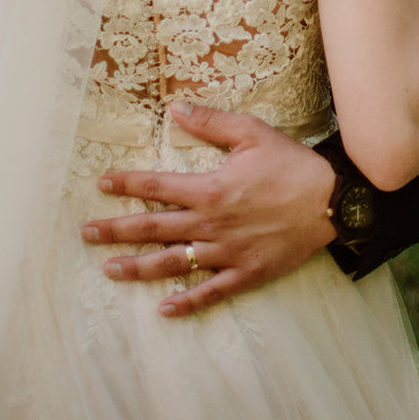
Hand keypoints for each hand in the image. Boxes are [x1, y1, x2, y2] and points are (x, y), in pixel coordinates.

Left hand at [81, 101, 337, 317]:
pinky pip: (211, 292)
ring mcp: (227, 252)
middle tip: (88, 233)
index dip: (127, 184)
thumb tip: (174, 109)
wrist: (330, 200)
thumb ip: (209, 123)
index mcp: (210, 188)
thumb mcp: (251, 133)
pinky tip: (164, 309)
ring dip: (139, 267)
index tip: (102, 184)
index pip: (157, 187)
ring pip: (173, 263)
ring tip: (110, 270)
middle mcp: (211, 224)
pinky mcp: (246, 273)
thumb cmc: (290, 164)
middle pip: (154, 228)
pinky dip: (186, 302)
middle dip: (117, 230)